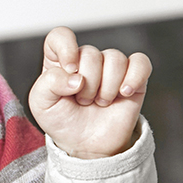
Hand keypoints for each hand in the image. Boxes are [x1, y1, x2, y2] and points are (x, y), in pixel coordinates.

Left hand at [28, 26, 151, 158]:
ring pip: (114, 58)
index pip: (60, 36)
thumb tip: (76, 78)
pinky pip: (141, 63)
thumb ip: (49, 83)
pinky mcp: (132, 77)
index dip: (67, 48)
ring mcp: (110, 67)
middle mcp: (85, 60)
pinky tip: (124, 93)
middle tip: (83, 101)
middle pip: (90, 52)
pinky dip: (134, 77)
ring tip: (100, 102)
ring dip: (107, 87)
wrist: (86, 146)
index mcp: (59, 60)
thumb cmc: (62, 121)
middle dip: (87, 84)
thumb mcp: (41, 104)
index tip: (70, 70)